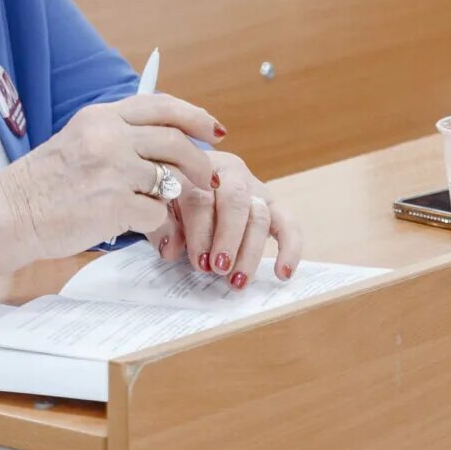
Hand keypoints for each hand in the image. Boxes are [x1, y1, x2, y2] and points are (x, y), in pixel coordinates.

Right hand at [0, 93, 220, 260]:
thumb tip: (164, 140)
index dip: (195, 116)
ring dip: (175, 196)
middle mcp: (109, 137)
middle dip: (201, 160)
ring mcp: (113, 170)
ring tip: (169, 207)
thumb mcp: (77, 139)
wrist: (12, 211)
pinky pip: (157, 212)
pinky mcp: (115, 204)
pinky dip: (155, 223)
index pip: (161, 105)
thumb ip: (116, 134)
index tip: (214, 129)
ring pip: (170, 179)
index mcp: (100, 117)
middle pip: (175, 140)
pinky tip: (139, 225)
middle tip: (210, 177)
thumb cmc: (43, 183)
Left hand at [150, 148, 304, 288]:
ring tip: (237, 281)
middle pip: (234, 202)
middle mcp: (229, 173)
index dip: (200, 232)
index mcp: (196, 168)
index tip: (198, 262)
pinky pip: (289, 224)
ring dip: (250, 252)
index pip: (201, 197)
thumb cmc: (172, 200)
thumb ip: (162, 226)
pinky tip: (283, 273)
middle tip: (218, 269)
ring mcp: (254, 187)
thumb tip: (170, 250)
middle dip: (228, 240)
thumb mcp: (160, 209)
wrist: (189, 182)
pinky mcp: (272, 205)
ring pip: (260, 216)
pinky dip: (290, 249)